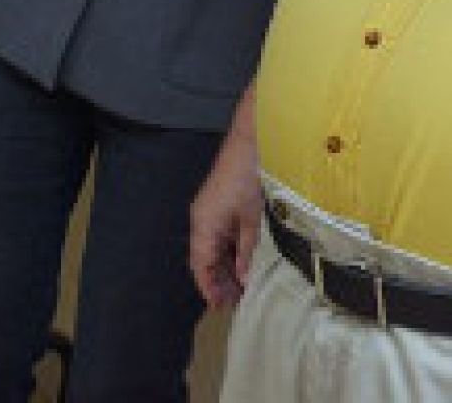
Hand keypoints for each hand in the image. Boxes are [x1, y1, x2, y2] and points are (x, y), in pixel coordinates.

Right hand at [189, 110, 265, 307]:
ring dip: (223, 269)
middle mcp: (201, 221)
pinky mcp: (219, 208)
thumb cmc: (248, 180)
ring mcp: (209, 214)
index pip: (200, 264)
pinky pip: (219, 238)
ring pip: (212, 250)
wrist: (249, 144)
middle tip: (235, 303)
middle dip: (217, 282)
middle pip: (204, 260)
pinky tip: (241, 265)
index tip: (219, 307)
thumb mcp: (251, 220)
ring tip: (241, 289)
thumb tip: (243, 277)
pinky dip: (228, 254)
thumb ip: (246, 250)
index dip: (208, 287)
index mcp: (204, 225)